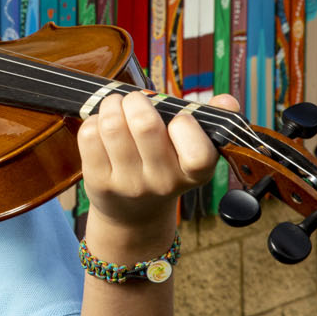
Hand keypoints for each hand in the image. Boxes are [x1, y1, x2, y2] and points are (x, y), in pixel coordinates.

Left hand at [76, 92, 238, 238]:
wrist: (133, 216)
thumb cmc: (166, 167)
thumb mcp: (192, 153)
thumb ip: (210, 121)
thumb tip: (227, 99)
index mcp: (193, 173)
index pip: (198, 152)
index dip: (186, 124)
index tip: (179, 119)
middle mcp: (162, 182)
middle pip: (145, 125)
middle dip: (137, 101)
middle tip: (134, 101)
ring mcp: (129, 184)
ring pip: (112, 126)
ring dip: (111, 106)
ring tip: (116, 107)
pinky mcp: (99, 181)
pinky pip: (89, 136)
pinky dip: (93, 120)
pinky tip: (101, 125)